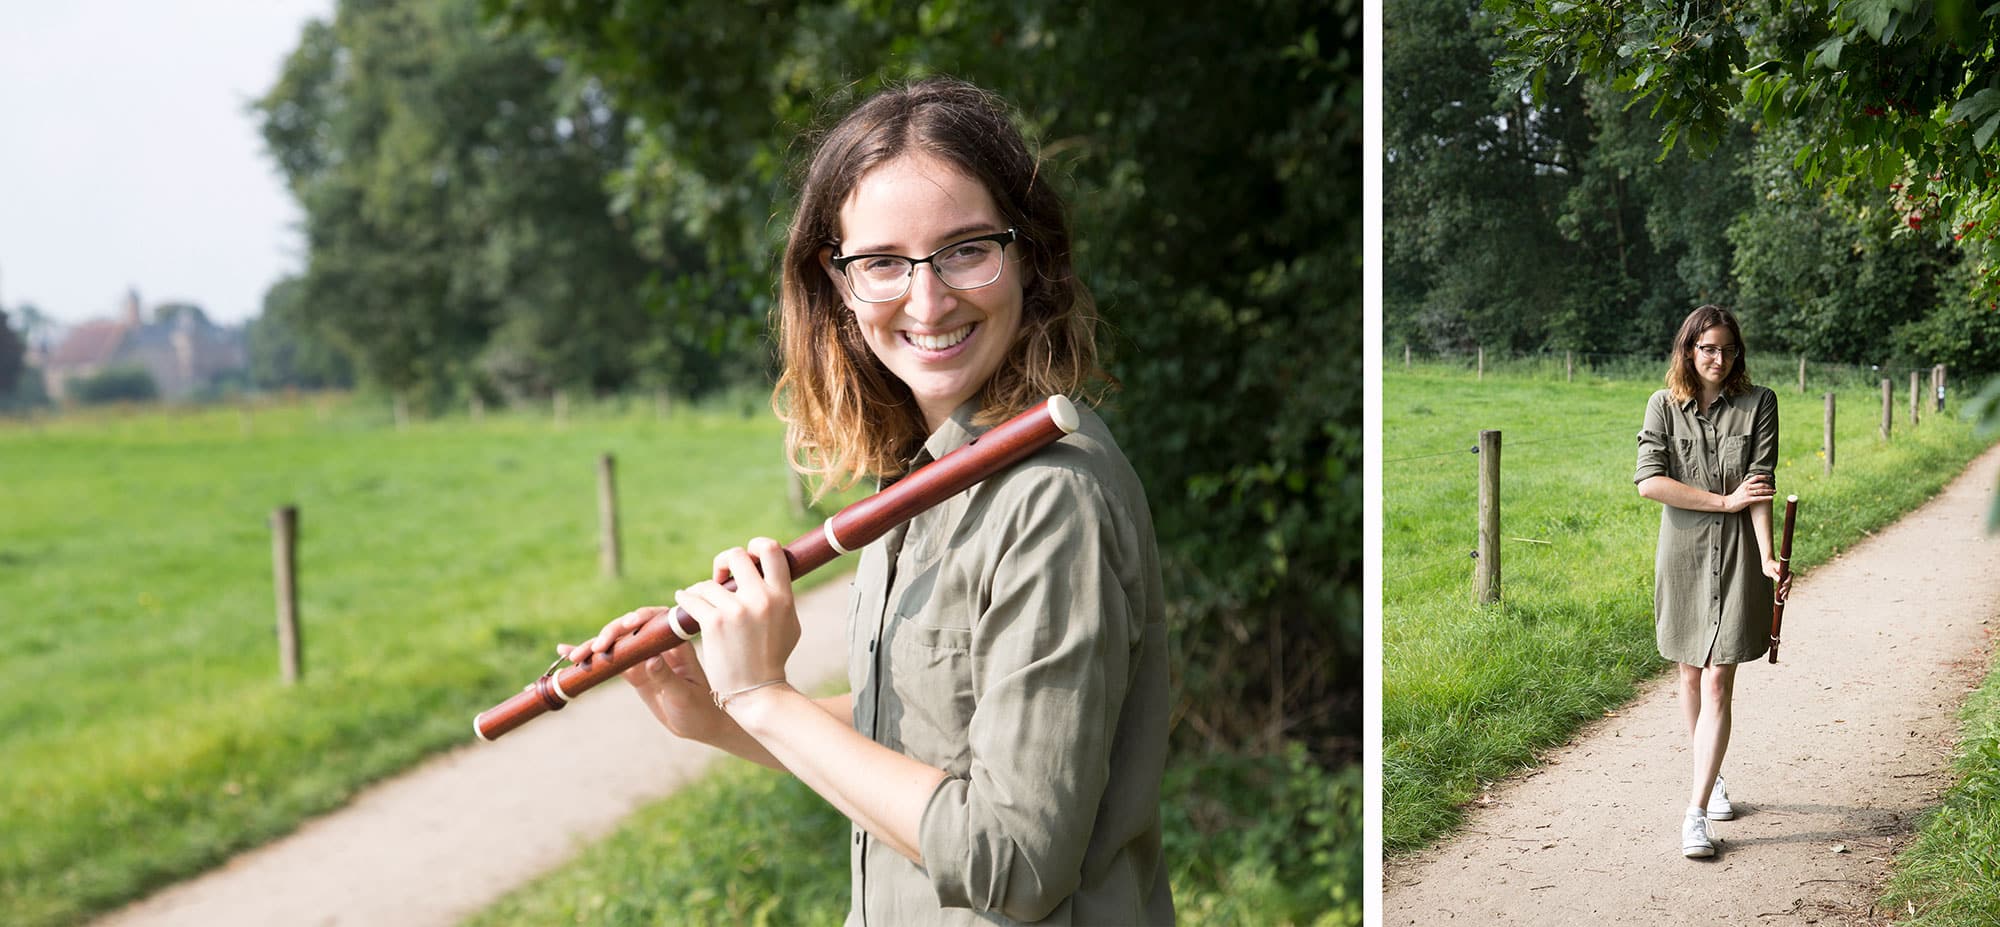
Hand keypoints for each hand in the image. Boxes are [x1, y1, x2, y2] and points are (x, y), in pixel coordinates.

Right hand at [553, 605, 749, 746]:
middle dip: (610, 634)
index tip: (627, 625)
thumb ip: (666, 676)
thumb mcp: (684, 695)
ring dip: (593, 646)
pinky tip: (567, 653)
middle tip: (596, 649)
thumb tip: (650, 659)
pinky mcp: (633, 671)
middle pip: (629, 629)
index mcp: (676, 642)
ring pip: (615, 644)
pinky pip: (609, 661)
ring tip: (574, 656)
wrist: (702, 724)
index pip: (654, 620)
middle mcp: (658, 644)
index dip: (639, 619)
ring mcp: (643, 656)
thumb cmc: (700, 708)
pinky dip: (590, 657)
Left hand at [672, 537, 799, 708]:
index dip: (755, 546)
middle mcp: (760, 599)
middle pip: (736, 555)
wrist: (758, 691)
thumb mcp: (790, 623)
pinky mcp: (713, 623)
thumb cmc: (773, 657)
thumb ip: (781, 596)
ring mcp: (736, 610)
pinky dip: (685, 599)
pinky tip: (684, 602)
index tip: (746, 559)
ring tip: (700, 600)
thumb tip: (770, 570)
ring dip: (701, 589)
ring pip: (708, 582)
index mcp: (782, 596)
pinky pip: (692, 598)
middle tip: (720, 576)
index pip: (770, 549)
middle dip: (723, 562)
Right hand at [1721, 472, 1775, 512]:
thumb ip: (1748, 485)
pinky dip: (1766, 497)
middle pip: (1761, 484)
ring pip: (1761, 491)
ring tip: (1774, 492)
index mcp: (1745, 483)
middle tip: (1774, 488)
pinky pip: (1759, 498)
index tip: (1770, 477)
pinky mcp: (1748, 500)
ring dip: (1769, 491)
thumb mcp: (1741, 488)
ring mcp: (1747, 493)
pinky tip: (1771, 498)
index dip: (1764, 477)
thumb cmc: (1735, 497)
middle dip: (1769, 486)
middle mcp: (1747, 487)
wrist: (1728, 503)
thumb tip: (1756, 484)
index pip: (1756, 477)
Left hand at [1764, 557, 1792, 600]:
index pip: (1790, 575)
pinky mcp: (1783, 582)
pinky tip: (1785, 599)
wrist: (1768, 566)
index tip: (1783, 584)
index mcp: (1786, 570)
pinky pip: (1785, 588)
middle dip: (1786, 588)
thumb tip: (1779, 580)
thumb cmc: (1769, 566)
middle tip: (1780, 592)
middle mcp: (1788, 575)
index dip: (1788, 580)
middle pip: (1789, 582)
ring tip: (1782, 598)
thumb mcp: (1770, 570)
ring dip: (1786, 592)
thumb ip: (1774, 574)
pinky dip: (1785, 593)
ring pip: (1788, 586)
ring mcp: (1786, 579)